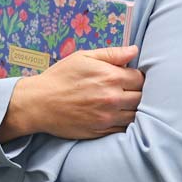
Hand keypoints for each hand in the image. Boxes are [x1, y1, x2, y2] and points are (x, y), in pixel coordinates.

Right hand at [3, 45, 142, 140]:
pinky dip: (125, 122)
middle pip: (142, 97)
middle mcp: (112, 98)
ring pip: (136, 114)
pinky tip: (118, 115)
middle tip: (130, 90)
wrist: (39, 103)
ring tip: (126, 102)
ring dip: (134, 108)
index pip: (140, 78)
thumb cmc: (60, 77)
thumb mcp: (83, 57)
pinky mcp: (102, 131)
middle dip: (138, 92)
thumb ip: (112, 53)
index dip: (137, 76)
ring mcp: (108, 117)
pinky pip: (124, 129)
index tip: (131, 77)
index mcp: (110, 77)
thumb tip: (134, 50)